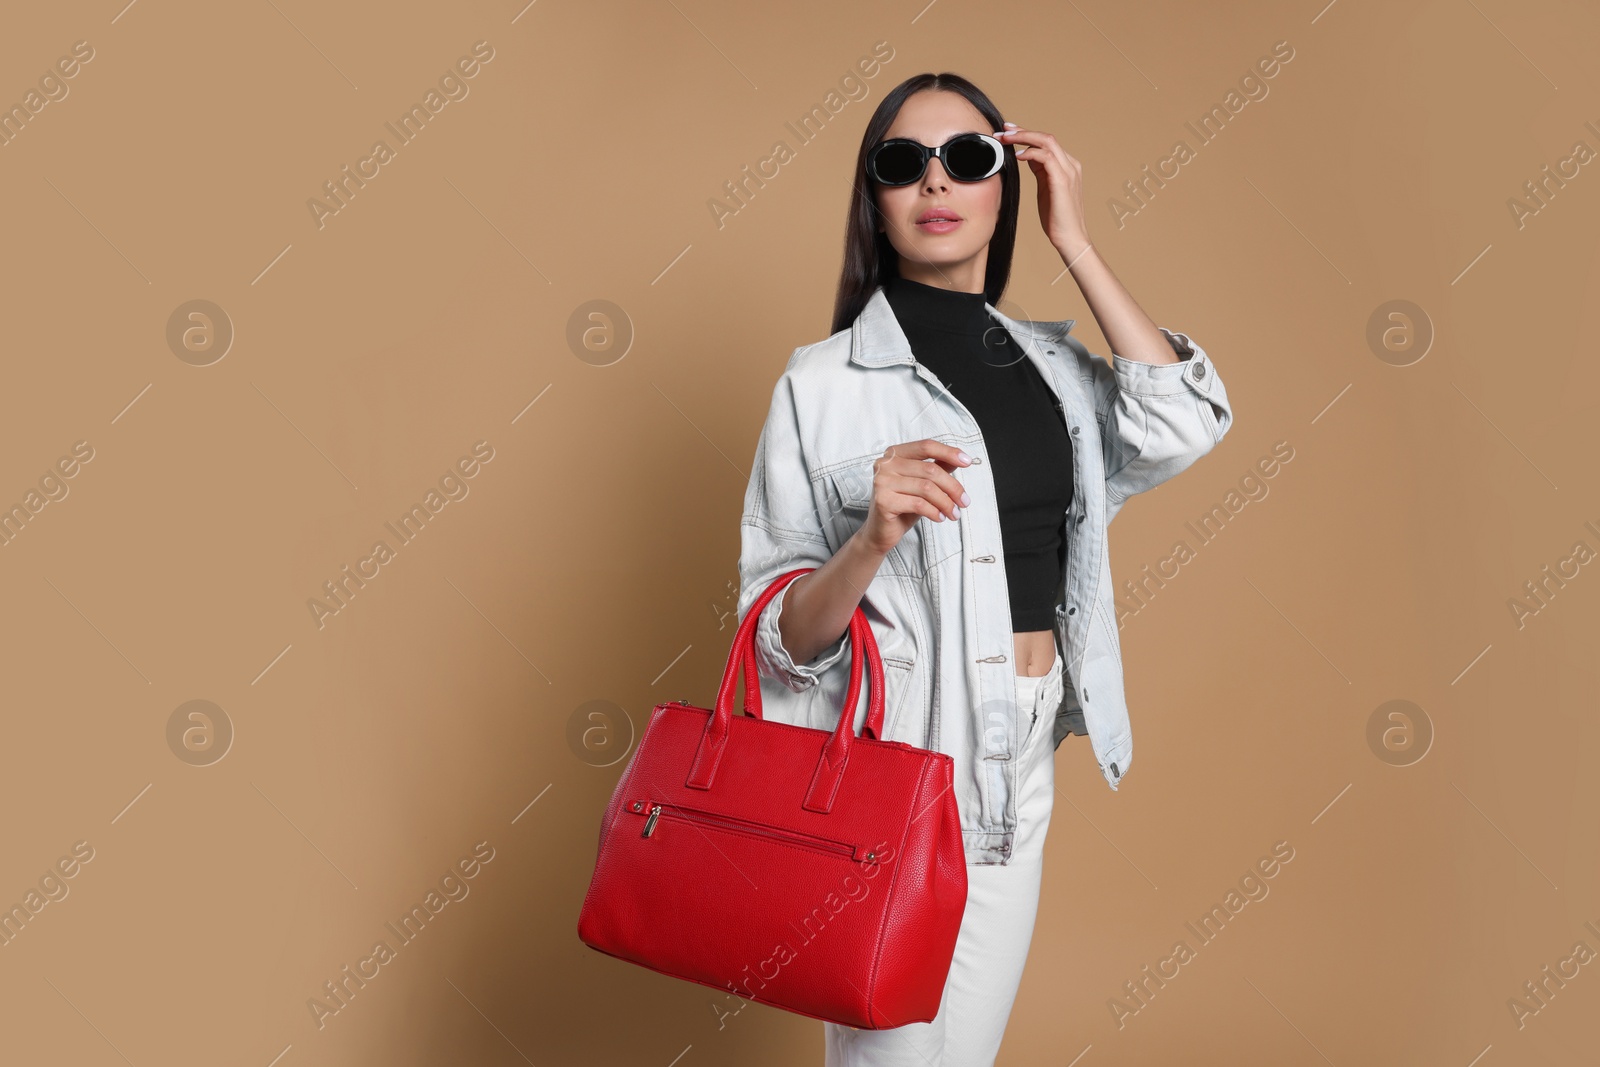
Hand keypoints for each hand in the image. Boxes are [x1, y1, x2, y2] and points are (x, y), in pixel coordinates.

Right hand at [855, 439, 972, 556]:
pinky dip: (934, 512)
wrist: (880, 532)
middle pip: (930, 469)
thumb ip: (937, 468)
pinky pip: (918, 504)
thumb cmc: (903, 506)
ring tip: (954, 514)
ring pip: (926, 488)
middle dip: (953, 487)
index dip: (949, 452)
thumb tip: (959, 459)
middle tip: (964, 502)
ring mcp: (882, 482)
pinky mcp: (883, 501)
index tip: (967, 462)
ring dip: (946, 503)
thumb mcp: (923, 485)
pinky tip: (940, 518)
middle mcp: (885, 464)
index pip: (926, 446)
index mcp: (894, 454)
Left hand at [999, 121, 1090, 261]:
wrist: (1070, 237)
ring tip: (1005, 139)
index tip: (1007, 132)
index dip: (1026, 134)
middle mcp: (1070, 164)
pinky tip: (1018, 156)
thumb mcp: (1045, 188)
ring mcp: (1068, 171)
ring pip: (1046, 142)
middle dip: (1022, 131)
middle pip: (1046, 137)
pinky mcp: (1063, 180)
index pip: (1046, 142)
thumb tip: (1027, 156)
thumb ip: (1040, 171)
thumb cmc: (1057, 217)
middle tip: (1002, 130)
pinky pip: (1046, 157)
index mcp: (1067, 165)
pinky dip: (1031, 153)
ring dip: (1023, 138)